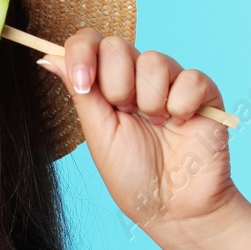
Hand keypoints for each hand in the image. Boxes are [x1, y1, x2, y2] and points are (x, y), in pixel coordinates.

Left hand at [39, 28, 240, 238]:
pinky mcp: (203, 91)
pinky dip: (181, 105)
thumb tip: (47, 57)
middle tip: (128, 115)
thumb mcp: (98, 133)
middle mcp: (137, 78)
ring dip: (150, 101)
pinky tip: (182, 124)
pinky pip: (190, 78)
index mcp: (107, 85)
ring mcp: (170, 82)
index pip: (90, 42)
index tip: (84, 84)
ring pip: (154, 60)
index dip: (82, 53)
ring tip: (158, 125)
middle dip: (117, 85)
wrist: (173, 206)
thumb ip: (80, 92)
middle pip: (118, 45)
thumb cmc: (133, 176)